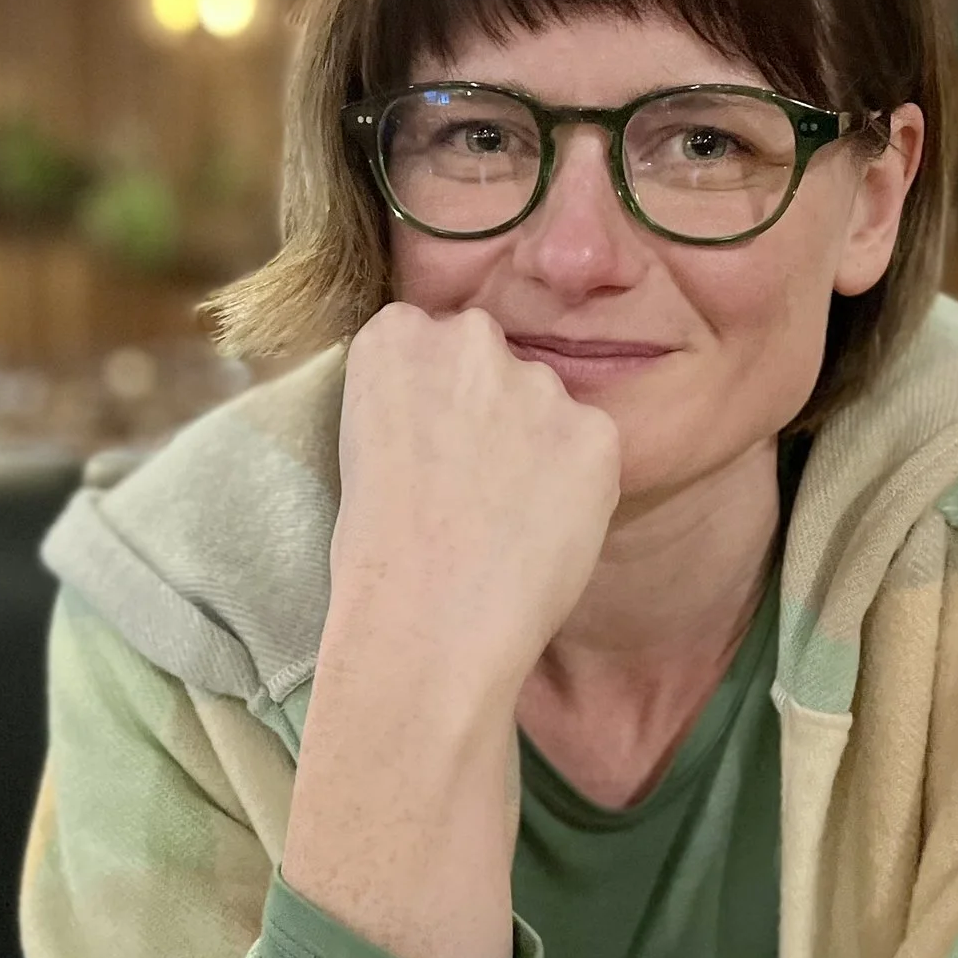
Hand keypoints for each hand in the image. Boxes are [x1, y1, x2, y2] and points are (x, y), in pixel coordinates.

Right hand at [327, 303, 620, 705]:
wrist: (429, 621)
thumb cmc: (377, 556)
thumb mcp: (360, 445)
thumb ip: (411, 401)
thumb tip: (452, 414)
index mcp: (395, 335)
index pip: (430, 339)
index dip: (435, 397)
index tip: (430, 441)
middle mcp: (470, 338)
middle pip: (490, 359)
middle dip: (488, 405)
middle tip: (473, 480)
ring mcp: (539, 382)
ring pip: (547, 403)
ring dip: (537, 445)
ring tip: (507, 518)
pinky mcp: (597, 431)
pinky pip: (591, 447)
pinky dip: (578, 484)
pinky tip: (543, 530)